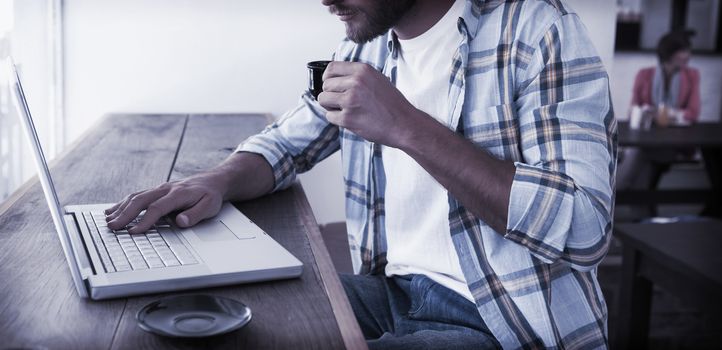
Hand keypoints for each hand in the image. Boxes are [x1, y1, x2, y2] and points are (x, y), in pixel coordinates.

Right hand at [104, 173, 224, 233]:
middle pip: (141, 200)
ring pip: (136, 196)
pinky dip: (123, 203)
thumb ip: (195, 214)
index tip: (133, 232)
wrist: (212, 180)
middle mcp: (165, 189)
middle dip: (125, 214)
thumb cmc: (210, 195)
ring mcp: (159, 189)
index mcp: (178, 194)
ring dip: (120, 208)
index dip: (145, 221)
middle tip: (112, 227)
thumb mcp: (209, 206)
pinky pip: (137, 196)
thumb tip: (180, 222)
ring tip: (108, 221)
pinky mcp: (156, 191)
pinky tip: (112, 210)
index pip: (157, 208)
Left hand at [318, 62, 417, 147]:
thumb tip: (337, 76)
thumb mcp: (377, 79)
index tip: (331, 84)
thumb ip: (358, 75)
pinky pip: (329, 116)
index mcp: (362, 70)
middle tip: (340, 101)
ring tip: (343, 109)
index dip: (328, 77)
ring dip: (330, 106)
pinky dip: (336, 119)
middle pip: (326, 85)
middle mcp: (355, 83)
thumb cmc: (393, 104)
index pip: (331, 68)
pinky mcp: (348, 118)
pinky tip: (349, 119)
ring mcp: (350, 100)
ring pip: (323, 99)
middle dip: (330, 94)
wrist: (403, 124)